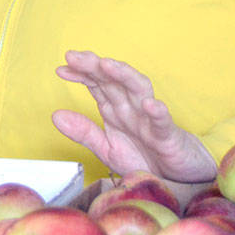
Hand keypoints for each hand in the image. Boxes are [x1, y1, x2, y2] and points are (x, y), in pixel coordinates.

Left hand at [52, 50, 216, 183]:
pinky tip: (149, 104)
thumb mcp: (107, 149)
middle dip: (94, 66)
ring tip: (106, 65)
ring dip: (123, 75)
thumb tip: (55, 116)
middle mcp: (132, 108)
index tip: (61, 68)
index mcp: (116, 110)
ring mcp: (150, 119)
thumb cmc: (145, 158)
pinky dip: (157, 112)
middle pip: (113, 80)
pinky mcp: (168, 136)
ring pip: (138, 90)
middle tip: (74, 56)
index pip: (96, 84)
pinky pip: (163, 121)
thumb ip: (83, 132)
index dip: (80, 74)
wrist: (180, 178)